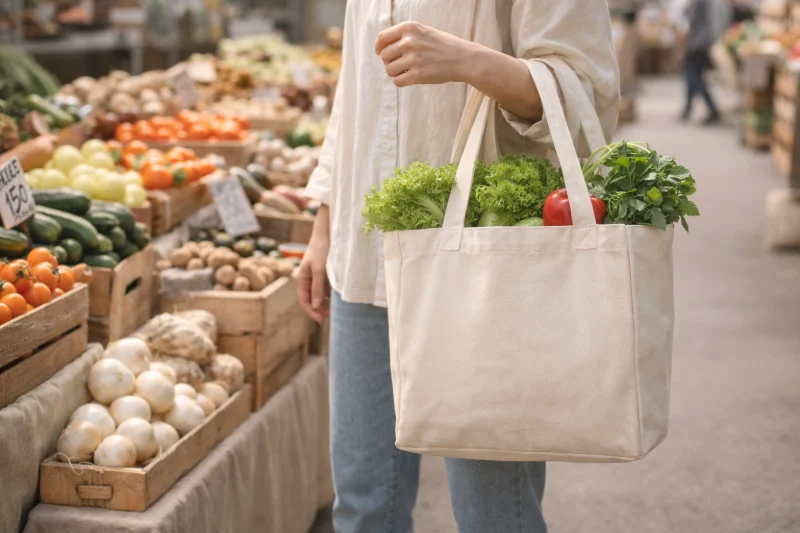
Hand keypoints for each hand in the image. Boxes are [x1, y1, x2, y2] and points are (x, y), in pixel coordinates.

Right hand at [296, 205, 330, 323]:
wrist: (329, 231)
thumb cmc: (321, 248)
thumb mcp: (319, 269)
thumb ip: (317, 288)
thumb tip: (315, 306)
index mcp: (302, 278)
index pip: (304, 300)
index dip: (311, 311)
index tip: (321, 320)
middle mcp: (309, 279)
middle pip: (313, 299)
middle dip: (320, 309)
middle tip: (331, 317)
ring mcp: (318, 276)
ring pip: (321, 295)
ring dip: (327, 303)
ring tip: (336, 311)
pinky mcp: (327, 273)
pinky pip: (328, 288)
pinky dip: (332, 295)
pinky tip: (339, 300)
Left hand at [376, 21, 542, 120]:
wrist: (463, 59)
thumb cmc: (443, 46)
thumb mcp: (423, 32)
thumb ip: (404, 36)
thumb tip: (382, 47)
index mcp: (410, 28)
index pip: (382, 38)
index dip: (379, 47)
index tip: (381, 52)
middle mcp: (409, 41)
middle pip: (384, 56)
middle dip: (390, 61)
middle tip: (401, 64)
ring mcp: (413, 59)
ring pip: (389, 70)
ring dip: (396, 72)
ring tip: (408, 70)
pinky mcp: (418, 75)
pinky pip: (397, 81)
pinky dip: (401, 81)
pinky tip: (410, 78)